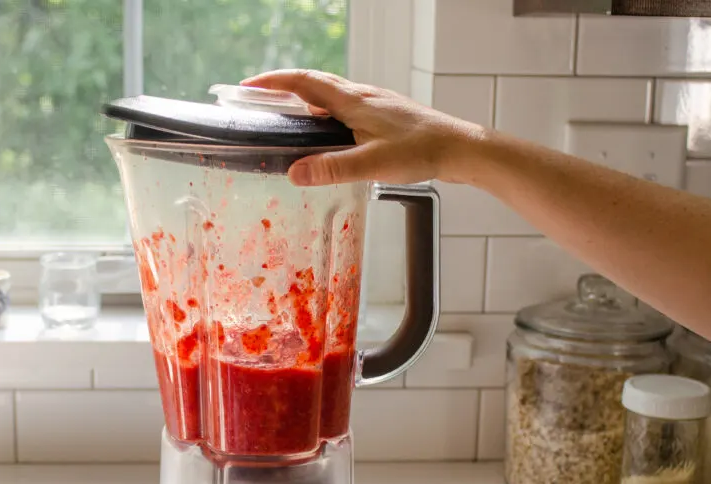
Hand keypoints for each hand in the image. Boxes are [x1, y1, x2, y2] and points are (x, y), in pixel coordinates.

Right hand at [241, 69, 484, 186]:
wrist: (462, 148)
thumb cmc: (422, 151)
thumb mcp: (372, 164)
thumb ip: (332, 169)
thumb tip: (294, 173)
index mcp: (354, 101)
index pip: (304, 83)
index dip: (273, 82)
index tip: (248, 86)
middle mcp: (363, 95)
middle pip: (315, 84)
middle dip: (283, 87)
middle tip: (259, 97)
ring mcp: (376, 103)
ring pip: (332, 95)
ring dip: (305, 99)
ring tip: (286, 115)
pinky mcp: (386, 115)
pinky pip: (346, 106)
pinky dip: (327, 112)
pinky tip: (330, 132)